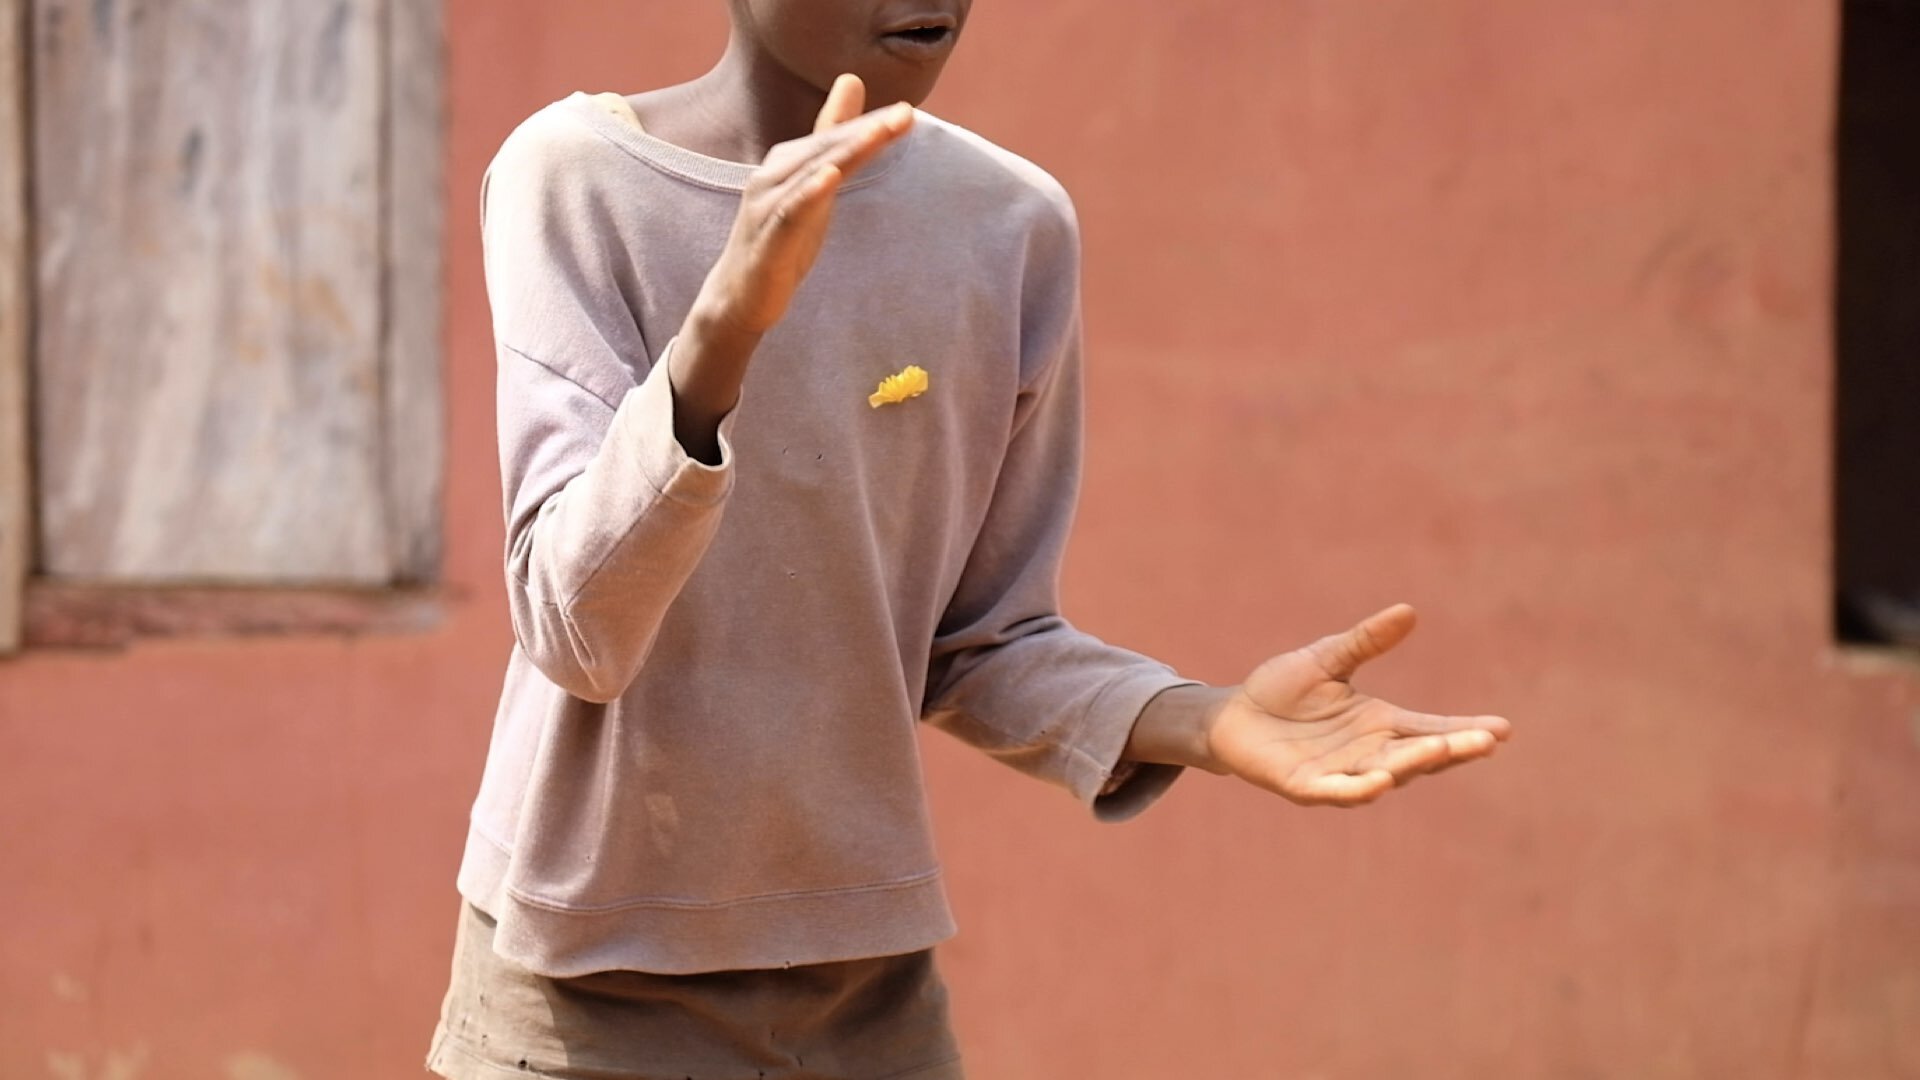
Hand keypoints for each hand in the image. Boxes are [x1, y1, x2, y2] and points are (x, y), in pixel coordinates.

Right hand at [695, 74, 913, 335]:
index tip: (907, 113)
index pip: (832, 138)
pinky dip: (809, 193)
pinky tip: (830, 177)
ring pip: (810, 174)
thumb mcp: (814, 191)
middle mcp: (771, 178)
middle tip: (904, 116)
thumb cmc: (780, 239)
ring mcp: (765, 208)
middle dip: (864, 131)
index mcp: (785, 165)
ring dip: (844, 153)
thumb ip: (831, 142)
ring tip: (877, 134)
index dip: (868, 125)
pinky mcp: (766, 242)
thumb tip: (851, 80)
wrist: (737, 297)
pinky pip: (789, 212)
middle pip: (823, 149)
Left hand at [1202, 604, 1510, 806]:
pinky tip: (1382, 781)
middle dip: (1451, 749)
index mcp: (1381, 725)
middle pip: (1418, 756)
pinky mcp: (1307, 787)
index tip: (1503, 728)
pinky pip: (1338, 792)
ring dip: (1412, 765)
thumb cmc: (1284, 689)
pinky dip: (1360, 789)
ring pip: (1385, 773)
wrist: (1233, 714)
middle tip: (1485, 741)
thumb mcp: (1329, 658)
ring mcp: (1340, 774)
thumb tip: (1408, 611)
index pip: (1432, 729)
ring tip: (1440, 750)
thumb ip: (1366, 641)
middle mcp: (1368, 754)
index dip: (1466, 730)